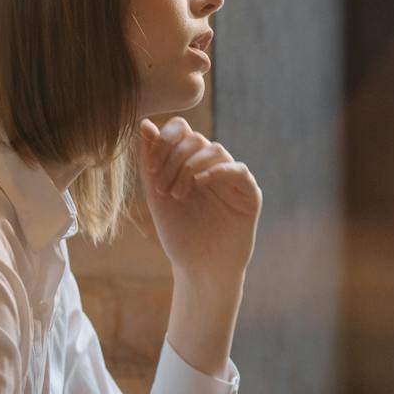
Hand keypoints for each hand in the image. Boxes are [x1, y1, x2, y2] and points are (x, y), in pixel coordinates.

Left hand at [138, 117, 261, 284]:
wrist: (200, 269)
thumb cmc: (179, 235)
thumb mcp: (156, 196)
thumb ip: (150, 162)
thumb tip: (144, 125)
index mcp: (189, 163)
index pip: (180, 130)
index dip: (163, 141)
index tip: (150, 169)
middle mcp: (211, 166)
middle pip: (194, 138)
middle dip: (173, 159)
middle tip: (163, 188)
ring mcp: (231, 178)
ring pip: (214, 149)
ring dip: (189, 167)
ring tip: (177, 194)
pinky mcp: (248, 194)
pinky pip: (238, 169)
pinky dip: (217, 171)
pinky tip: (199, 184)